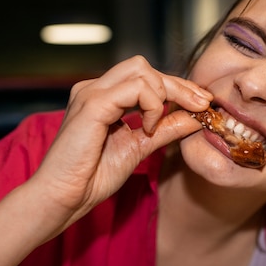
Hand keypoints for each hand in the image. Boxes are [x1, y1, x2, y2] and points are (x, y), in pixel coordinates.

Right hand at [29, 55, 212, 235]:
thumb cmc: (93, 176)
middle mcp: (94, 88)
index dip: (177, 86)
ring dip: (164, 95)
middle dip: (178, 85)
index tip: (202, 101)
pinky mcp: (92, 105)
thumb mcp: (140, 147)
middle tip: (201, 104)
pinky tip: (148, 128)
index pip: (146, 76)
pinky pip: (134, 89)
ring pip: (141, 71)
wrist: (63, 198)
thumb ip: (166, 129)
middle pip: (145, 67)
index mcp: (103, 96)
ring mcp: (90, 93)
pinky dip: (151, 106)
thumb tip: (195, 117)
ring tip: (157, 126)